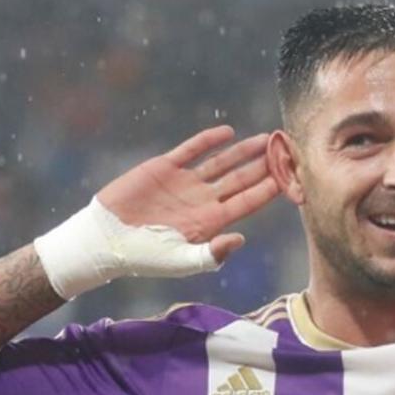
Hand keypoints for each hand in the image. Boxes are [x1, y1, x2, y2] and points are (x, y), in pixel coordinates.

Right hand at [35, 126, 280, 298]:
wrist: (106, 240)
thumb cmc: (144, 257)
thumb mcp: (180, 261)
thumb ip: (211, 254)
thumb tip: (241, 240)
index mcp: (210, 222)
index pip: (246, 203)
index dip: (267, 190)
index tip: (288, 178)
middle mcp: (202, 201)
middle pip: (240, 180)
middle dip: (263, 167)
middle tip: (286, 152)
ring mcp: (185, 183)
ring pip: (221, 163)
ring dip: (243, 152)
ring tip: (265, 139)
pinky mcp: (164, 168)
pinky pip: (191, 150)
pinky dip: (208, 141)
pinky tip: (227, 132)